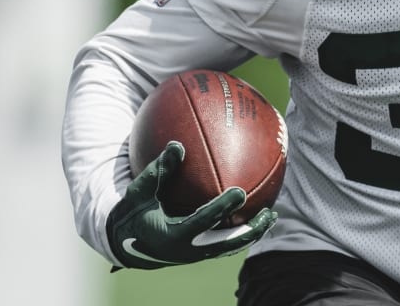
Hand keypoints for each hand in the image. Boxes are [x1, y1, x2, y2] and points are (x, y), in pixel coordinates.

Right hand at [106, 141, 276, 269]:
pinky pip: (227, 243)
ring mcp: (197, 255)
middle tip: (268, 211)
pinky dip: (243, 231)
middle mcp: (188, 250)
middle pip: (227, 243)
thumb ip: (158, 170)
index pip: (202, 221)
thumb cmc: (134, 211)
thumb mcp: (140, 191)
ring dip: (253, 233)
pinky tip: (258, 214)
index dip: (222, 208)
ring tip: (272, 215)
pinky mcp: (201, 253)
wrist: (127, 242)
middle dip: (250, 229)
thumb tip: (177, 144)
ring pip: (231, 247)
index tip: (239, 192)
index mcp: (172, 235)